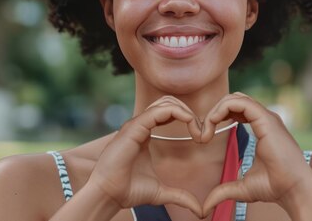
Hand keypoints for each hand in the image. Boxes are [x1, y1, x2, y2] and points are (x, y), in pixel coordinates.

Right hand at [87, 96, 203, 217]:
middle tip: (201, 131)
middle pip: (168, 101)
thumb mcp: (161, 192)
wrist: (110, 195)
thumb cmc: (128, 191)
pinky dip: (179, 113)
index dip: (187, 118)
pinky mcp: (134, 127)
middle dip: (189, 111)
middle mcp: (140, 125)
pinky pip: (159, 111)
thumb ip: (180, 196)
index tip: (200, 136)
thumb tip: (199, 210)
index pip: (168, 111)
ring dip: (186, 111)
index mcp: (145, 133)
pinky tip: (190, 124)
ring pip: (165, 102)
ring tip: (196, 129)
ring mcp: (136, 124)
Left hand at [200, 92, 311, 215]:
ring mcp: (266, 117)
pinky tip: (213, 124)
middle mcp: (265, 118)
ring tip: (206, 132)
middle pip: (233, 99)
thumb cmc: (275, 187)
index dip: (217, 116)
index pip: (236, 108)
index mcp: (262, 126)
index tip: (205, 137)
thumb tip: (204, 207)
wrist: (293, 190)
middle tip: (202, 135)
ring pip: (234, 97)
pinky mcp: (266, 119)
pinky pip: (240, 102)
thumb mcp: (242, 187)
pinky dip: (221, 109)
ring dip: (214, 111)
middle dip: (213, 112)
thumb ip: (223, 191)